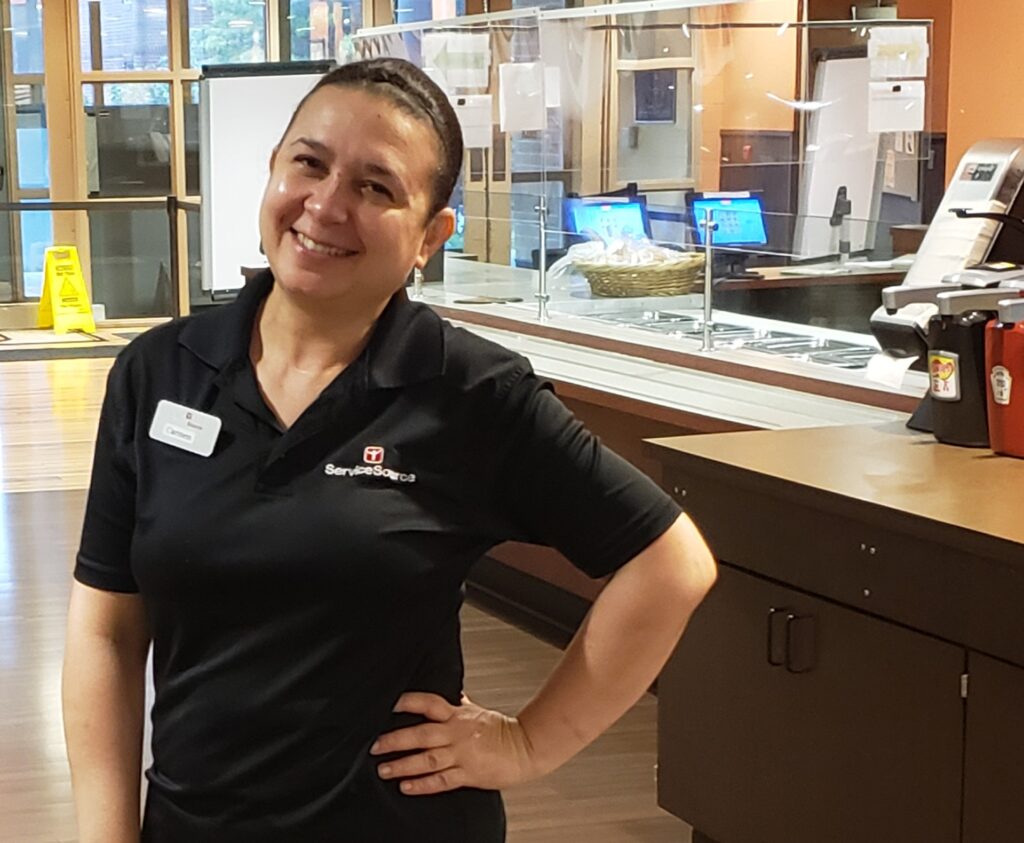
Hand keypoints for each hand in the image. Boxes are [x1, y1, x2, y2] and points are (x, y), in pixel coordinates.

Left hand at [370, 692, 539, 795]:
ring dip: (403, 764)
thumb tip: (450, 690)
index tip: (388, 705)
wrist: (525, 747)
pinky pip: (442, 780)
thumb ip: (459, 702)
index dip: (408, 702)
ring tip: (384, 769)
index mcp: (457, 714)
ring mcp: (462, 754)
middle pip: (421, 733)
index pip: (428, 703)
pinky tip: (406, 786)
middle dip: (395, 740)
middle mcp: (456, 732)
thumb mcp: (477, 710)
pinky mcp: (468, 774)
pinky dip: (422, 784)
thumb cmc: (502, 729)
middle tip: (375, 746)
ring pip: (427, 759)